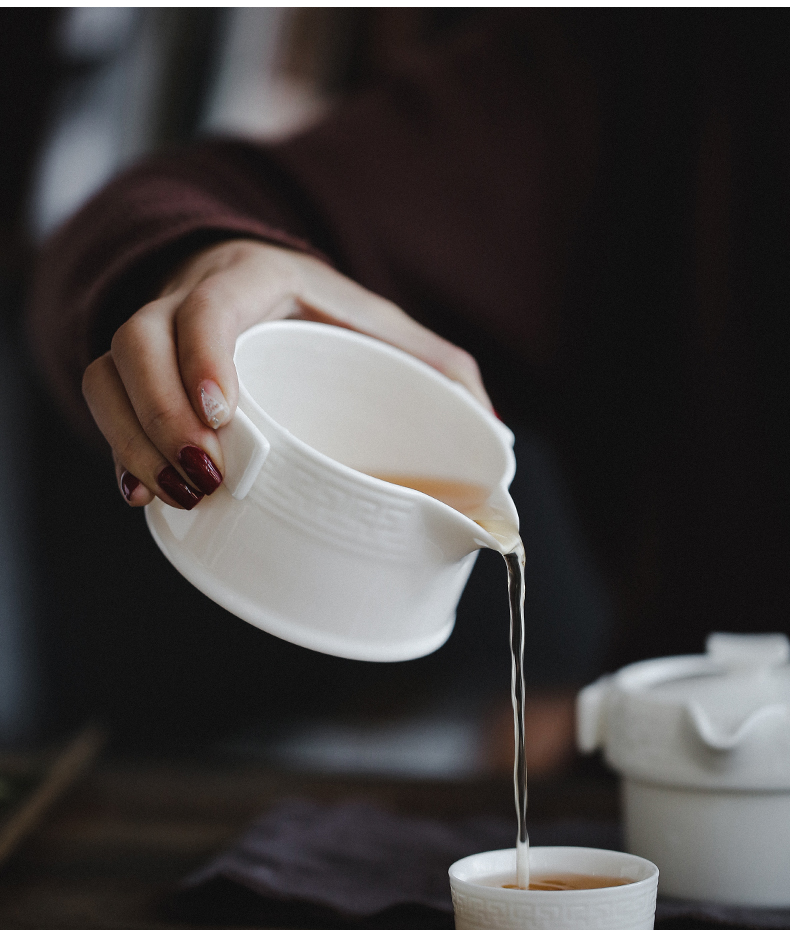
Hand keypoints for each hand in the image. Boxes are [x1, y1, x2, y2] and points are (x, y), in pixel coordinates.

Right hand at [81, 240, 492, 507]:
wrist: (256, 288)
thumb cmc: (330, 318)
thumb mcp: (386, 327)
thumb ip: (442, 367)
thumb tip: (497, 435)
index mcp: (254, 277)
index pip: (208, 305)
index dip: (205, 357)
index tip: (226, 417)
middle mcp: (189, 298)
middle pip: (138, 343)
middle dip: (162, 416)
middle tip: (206, 477)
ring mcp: (153, 336)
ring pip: (108, 375)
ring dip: (134, 441)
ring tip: (177, 496)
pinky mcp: (134, 376)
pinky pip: (100, 402)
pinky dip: (117, 450)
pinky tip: (140, 493)